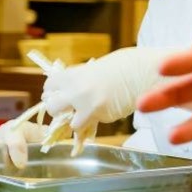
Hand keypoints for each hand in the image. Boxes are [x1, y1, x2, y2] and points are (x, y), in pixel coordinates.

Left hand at [42, 47, 172, 139]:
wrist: (142, 72)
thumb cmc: (124, 65)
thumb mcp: (96, 68)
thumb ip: (82, 78)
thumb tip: (71, 88)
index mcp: (74, 75)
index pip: (49, 86)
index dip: (52, 92)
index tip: (57, 94)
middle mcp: (76, 91)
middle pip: (52, 108)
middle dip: (58, 110)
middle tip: (68, 109)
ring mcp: (87, 106)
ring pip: (70, 123)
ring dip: (78, 121)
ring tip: (88, 116)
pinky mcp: (100, 116)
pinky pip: (90, 125)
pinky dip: (95, 122)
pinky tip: (105, 112)